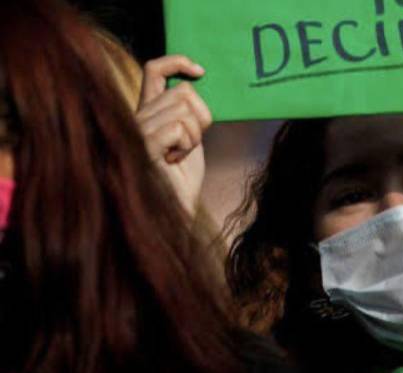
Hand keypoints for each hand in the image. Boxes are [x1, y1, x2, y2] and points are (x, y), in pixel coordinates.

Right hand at [136, 55, 211, 216]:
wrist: (171, 214)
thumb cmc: (180, 182)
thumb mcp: (190, 140)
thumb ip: (190, 115)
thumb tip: (201, 87)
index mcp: (147, 112)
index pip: (155, 70)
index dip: (177, 62)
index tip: (200, 71)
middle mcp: (136, 116)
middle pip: (183, 92)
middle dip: (201, 118)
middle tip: (190, 145)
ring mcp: (135, 130)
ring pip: (183, 110)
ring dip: (194, 136)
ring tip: (179, 156)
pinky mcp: (141, 145)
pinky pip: (178, 127)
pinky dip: (187, 145)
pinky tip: (174, 162)